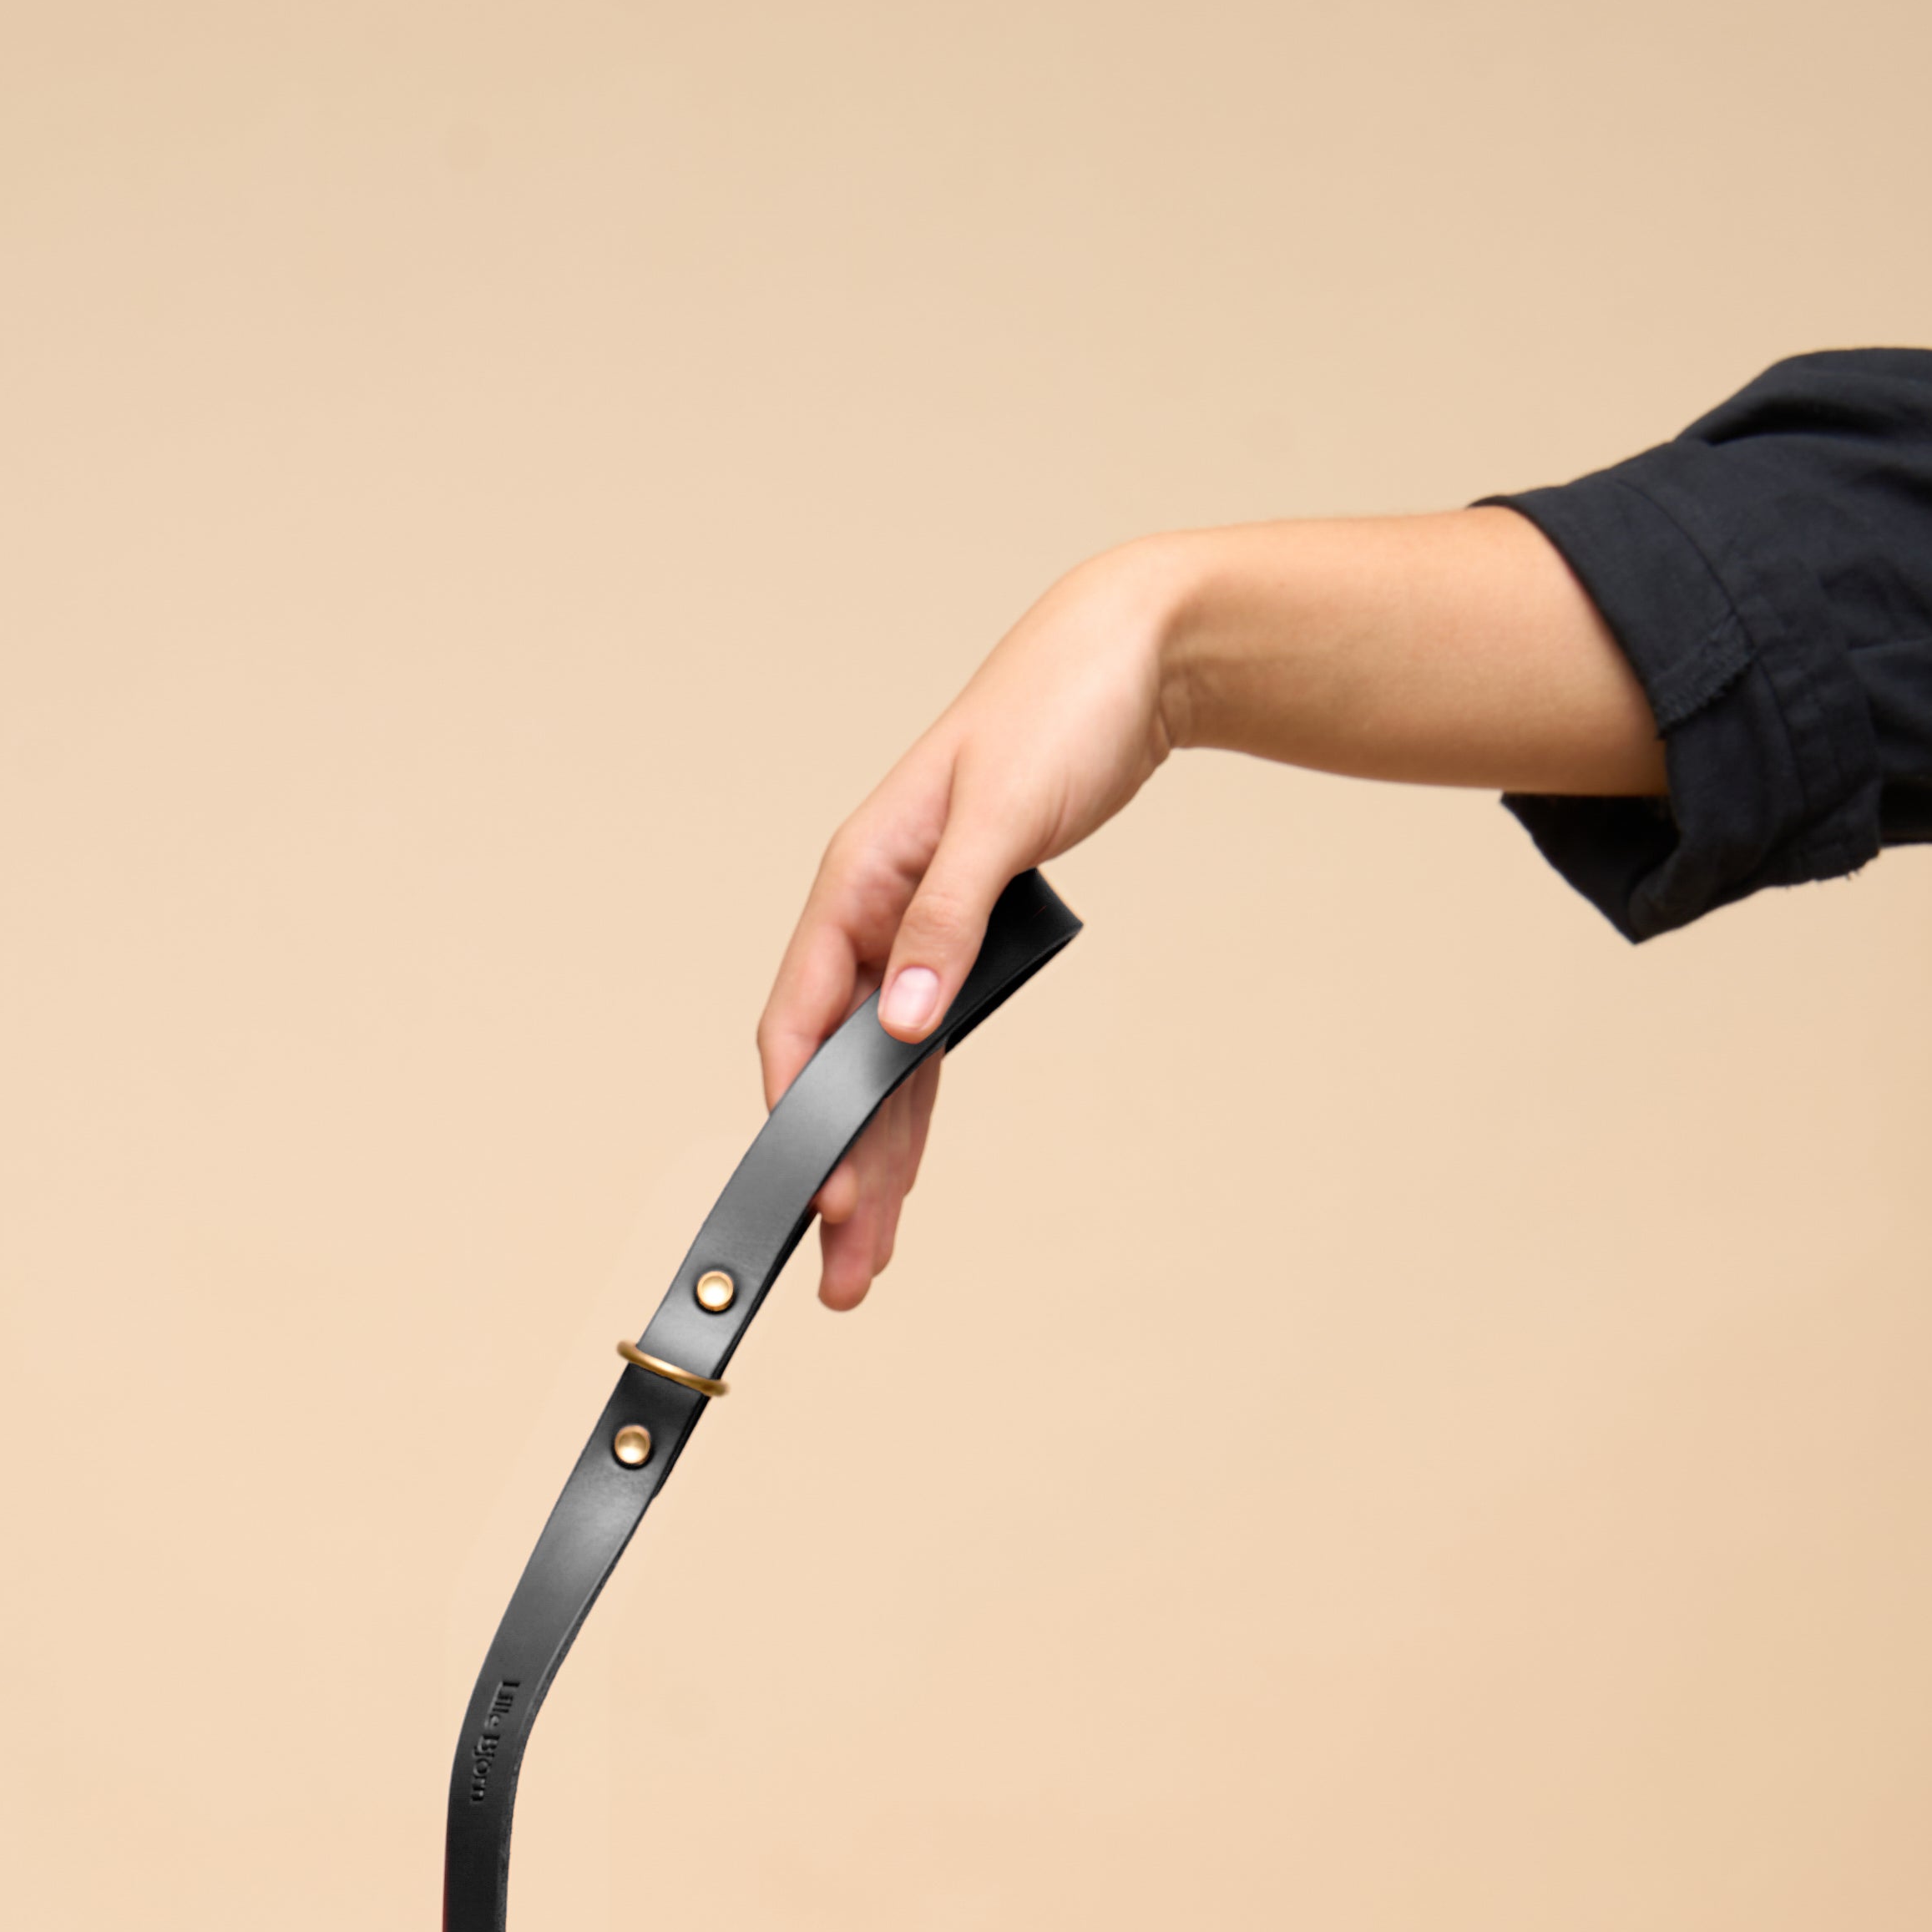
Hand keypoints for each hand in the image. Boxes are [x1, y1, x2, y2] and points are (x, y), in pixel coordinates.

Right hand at [759, 545, 1182, 1310]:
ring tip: (867, 1254)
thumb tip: (903, 1018)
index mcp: (856, 879)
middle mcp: (872, 915)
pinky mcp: (962, 944)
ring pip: (880, 1073)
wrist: (1129, 659)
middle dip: (836, 1172)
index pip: (802, 1020)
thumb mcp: (998, 818)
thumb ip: (945, 922)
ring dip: (875, 1161)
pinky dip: (911, 1111)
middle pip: (836, 1070)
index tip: (823, 1195)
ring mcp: (913, 934)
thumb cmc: (1055, 714)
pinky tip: (900, 1171)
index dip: (806, 1115)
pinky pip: (923, 1049)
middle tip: (843, 1272)